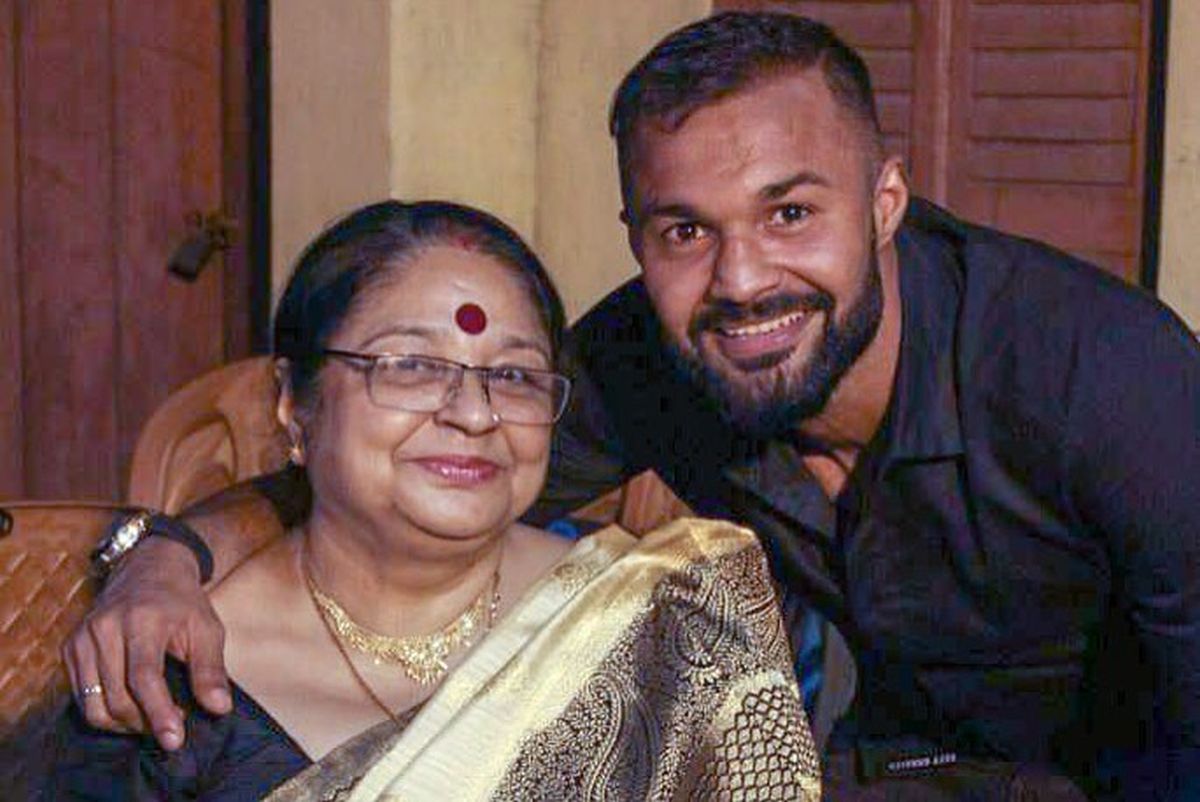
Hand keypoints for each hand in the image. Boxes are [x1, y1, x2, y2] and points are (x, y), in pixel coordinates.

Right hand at [63, 536, 231, 749]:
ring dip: (124, 723)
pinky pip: (80, 696)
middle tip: (173, 724)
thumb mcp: (207, 629)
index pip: (144, 678)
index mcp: (142, 619)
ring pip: (94, 704)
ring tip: (152, 717)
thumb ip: (210, 670)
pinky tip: (131, 705)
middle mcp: (105, 627)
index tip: (175, 740)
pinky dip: (105, 711)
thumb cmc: (183, 603)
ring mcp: (82, 637)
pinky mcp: (70, 647)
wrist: (149, 569)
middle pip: (117, 697)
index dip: (158, 713)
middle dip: (145, 722)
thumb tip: (219, 708)